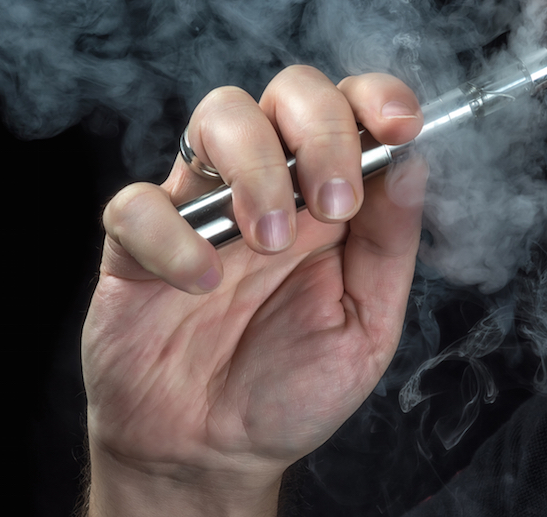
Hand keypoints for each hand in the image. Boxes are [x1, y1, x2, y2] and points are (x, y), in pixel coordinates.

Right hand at [81, 65, 426, 515]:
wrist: (209, 452)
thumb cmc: (288, 389)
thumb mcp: (364, 327)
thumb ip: (389, 246)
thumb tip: (411, 163)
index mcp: (326, 201)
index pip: (350, 110)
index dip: (374, 97)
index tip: (398, 126)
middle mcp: (265, 188)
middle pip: (287, 93)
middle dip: (320, 129)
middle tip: (333, 206)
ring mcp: (198, 208)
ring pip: (216, 116)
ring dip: (253, 166)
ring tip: (266, 242)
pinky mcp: (134, 243)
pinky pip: (138, 203)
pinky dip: (171, 235)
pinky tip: (198, 284)